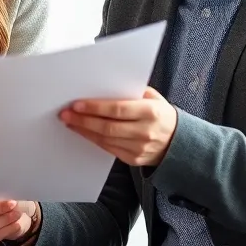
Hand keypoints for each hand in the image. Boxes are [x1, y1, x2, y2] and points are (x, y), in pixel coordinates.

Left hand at [60, 86, 177, 166]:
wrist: (179, 142)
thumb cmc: (161, 115)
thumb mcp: (153, 97)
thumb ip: (131, 91)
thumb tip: (103, 85)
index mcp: (150, 112)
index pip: (117, 109)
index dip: (95, 107)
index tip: (77, 104)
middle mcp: (145, 131)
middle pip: (108, 126)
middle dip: (83, 120)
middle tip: (66, 114)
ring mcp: (139, 148)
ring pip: (105, 140)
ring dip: (84, 131)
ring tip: (70, 122)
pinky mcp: (133, 159)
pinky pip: (109, 149)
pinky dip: (94, 140)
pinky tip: (84, 132)